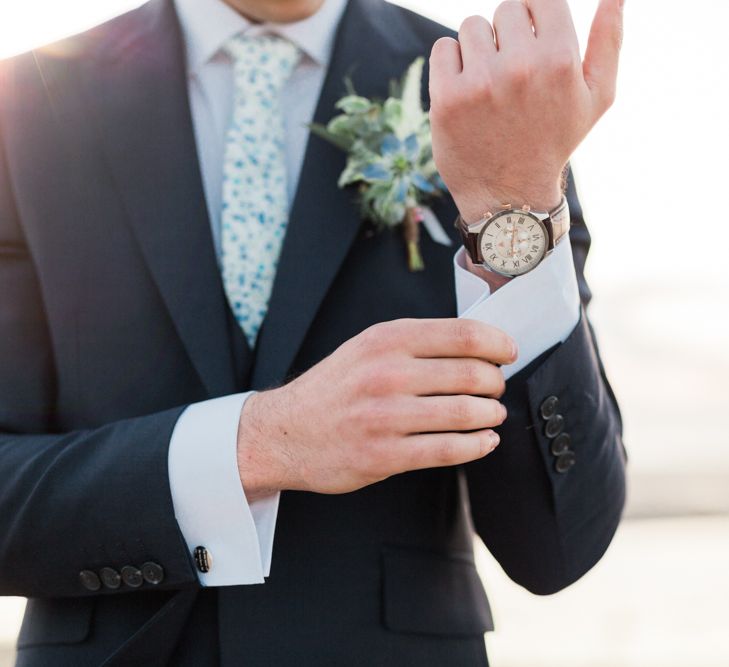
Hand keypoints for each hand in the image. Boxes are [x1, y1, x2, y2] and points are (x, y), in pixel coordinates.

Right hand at [236, 319, 515, 496]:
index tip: (509, 353)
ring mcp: (385, 417)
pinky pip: (449, 450)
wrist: (284, 432)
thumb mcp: (366, 348)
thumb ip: (415, 343)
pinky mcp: (384, 455)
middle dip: (496, 382)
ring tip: (491, 414)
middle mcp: (386, 374)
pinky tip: (484, 441)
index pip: (463, 334)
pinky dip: (477, 445)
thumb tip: (477, 344)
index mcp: (386, 340)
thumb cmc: (334, 388)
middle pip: (472, 374)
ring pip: (465, 413)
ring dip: (490, 415)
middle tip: (496, 387)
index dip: (497, 344)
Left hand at [429, 0, 623, 220]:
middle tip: (511, 76)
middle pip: (505, 10)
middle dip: (507, 37)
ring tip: (489, 87)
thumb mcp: (597, 97)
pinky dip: (451, 65)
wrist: (509, 196)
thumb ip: (608, 40)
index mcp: (559, 59)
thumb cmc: (554, 142)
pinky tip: (466, 93)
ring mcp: (479, 82)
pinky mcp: (446, 97)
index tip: (530, 44)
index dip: (534, 18)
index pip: (539, 0)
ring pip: (472, 27)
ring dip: (478, 50)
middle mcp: (519, 66)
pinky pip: (443, 49)